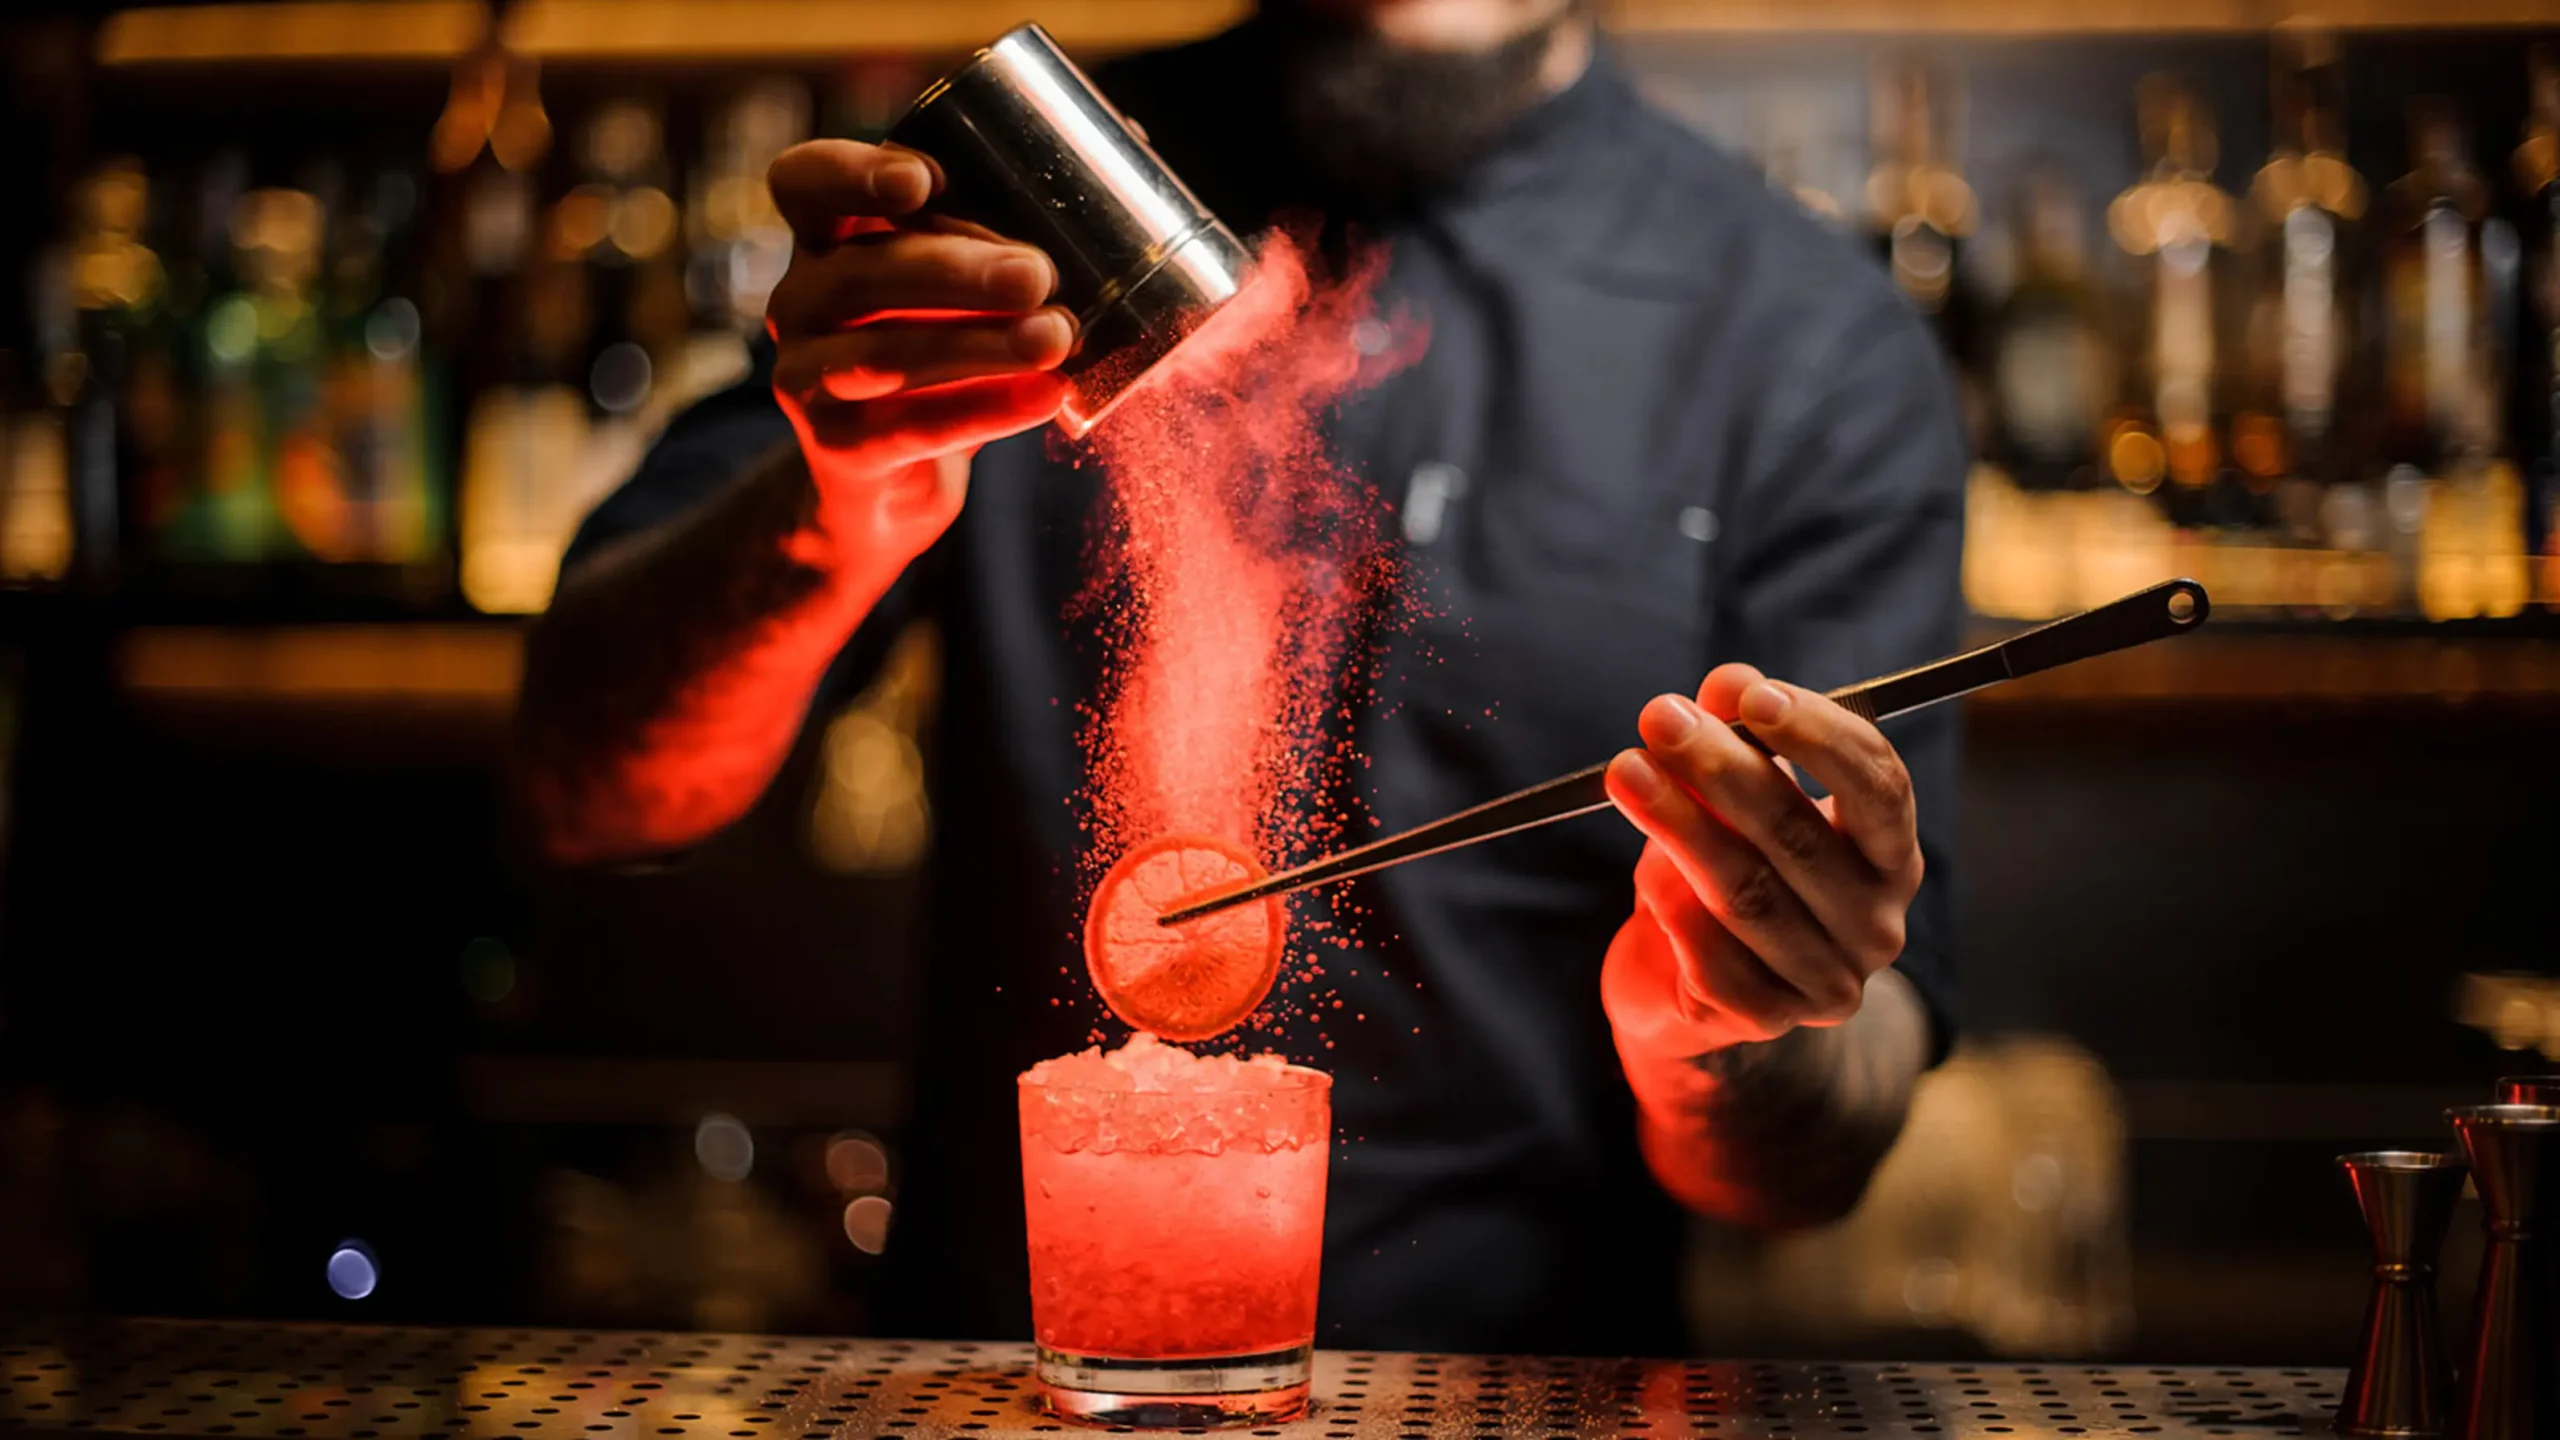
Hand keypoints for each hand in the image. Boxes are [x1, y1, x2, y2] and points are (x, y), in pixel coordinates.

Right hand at [764, 140, 1073, 563]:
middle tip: (1038, 273)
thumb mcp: (956, 286)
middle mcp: (800, 301)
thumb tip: (1130, 139)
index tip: (924, 178)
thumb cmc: (938, 352)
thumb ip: (1010, 224)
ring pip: (886, 354)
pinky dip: (985, 409)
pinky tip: (1047, 397)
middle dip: (956, 269)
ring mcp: (808, 378)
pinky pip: (911, 427)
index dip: (853, 174)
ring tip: (1056, 337)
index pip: (804, 183)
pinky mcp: (839, 449)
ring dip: (979, 344)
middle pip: (864, 271)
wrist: (887, 484)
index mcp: (824, 240)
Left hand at [1599, 663, 1922, 1059]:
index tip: (1751, 697)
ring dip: (1681, 827)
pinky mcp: (1767, 1020)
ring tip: (1625, 772)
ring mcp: (1827, 979)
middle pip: (1800, 836)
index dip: (1820, 735)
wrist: (1685, 984)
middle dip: (1723, 769)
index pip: (1879, 786)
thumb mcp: (1729, 792)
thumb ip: (1736, 734)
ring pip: (1749, 895)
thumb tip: (1727, 683)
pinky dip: (1676, 910)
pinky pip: (1715, 961)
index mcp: (1888, 853)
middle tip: (1660, 717)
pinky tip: (1648, 876)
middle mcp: (1875, 922)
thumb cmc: (1724, 864)